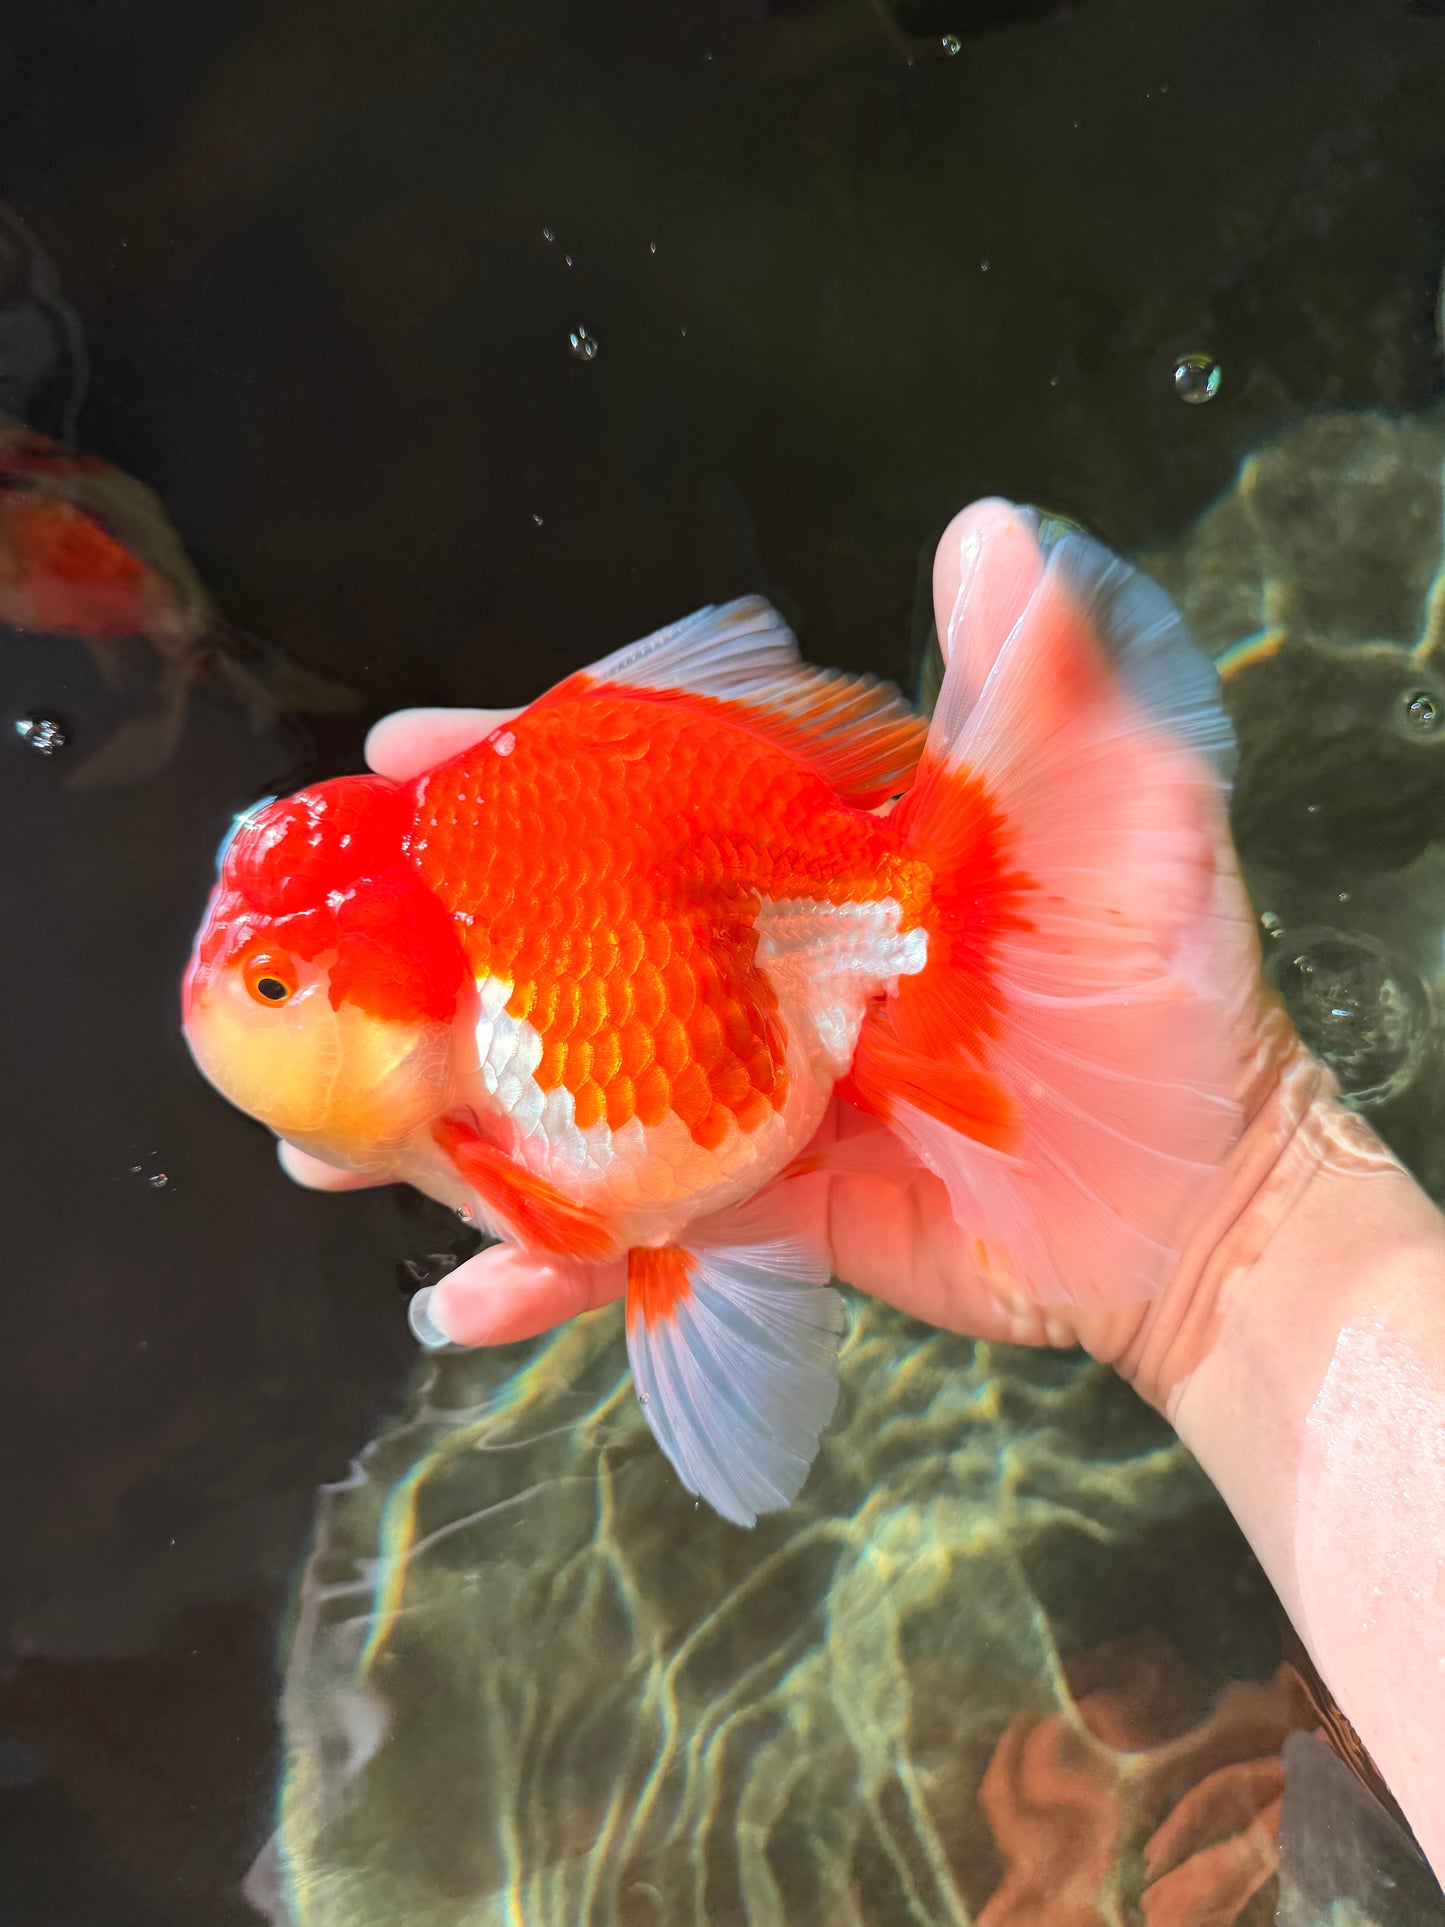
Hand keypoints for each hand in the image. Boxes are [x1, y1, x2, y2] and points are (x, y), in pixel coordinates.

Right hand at [279, 515, 1329, 1421]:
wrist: (1205, 1213)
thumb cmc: (1174, 1002)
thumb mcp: (1134, 823)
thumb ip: (1049, 691)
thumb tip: (987, 531)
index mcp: (823, 855)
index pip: (648, 786)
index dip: (525, 766)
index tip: (402, 754)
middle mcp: (767, 960)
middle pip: (572, 938)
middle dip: (436, 947)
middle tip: (311, 960)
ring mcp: (753, 1088)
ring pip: (573, 1089)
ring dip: (449, 1116)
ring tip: (322, 1147)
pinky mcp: (764, 1204)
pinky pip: (635, 1229)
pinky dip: (548, 1263)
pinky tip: (463, 1301)